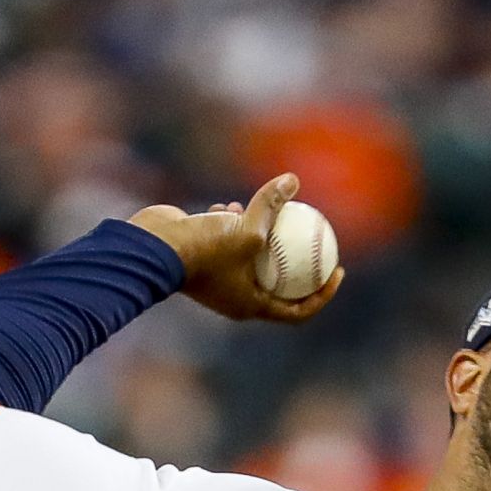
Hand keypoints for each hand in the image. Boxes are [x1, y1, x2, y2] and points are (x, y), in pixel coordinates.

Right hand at [127, 172, 344, 323]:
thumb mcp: (246, 229)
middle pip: (278, 284)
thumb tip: (293, 180)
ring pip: (249, 258)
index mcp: (250, 306)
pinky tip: (230, 206)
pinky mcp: (202, 259)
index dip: (322, 294)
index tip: (337, 270)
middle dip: (297, 263)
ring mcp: (218, 279)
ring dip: (261, 237)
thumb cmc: (202, 249)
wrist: (153, 248)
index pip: (297, 311)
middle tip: (317, 242)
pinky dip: (231, 226)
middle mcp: (235, 297)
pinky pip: (225, 244)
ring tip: (269, 215)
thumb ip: (271, 206)